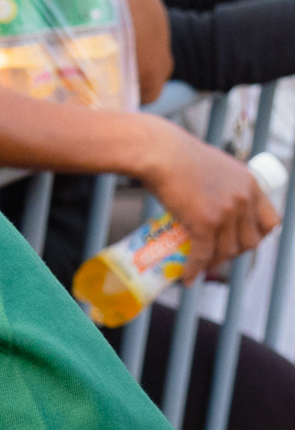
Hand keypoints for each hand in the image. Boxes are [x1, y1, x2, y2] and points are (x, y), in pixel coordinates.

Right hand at [139, 119, 280, 278]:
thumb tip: (214, 201)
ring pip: (228, 252)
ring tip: (200, 264)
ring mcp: (225, 213)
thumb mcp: (216, 167)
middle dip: (234, 252)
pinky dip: (195, 270)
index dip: (258, 236)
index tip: (242, 239)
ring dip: (214, 262)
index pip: (270, 222)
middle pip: (250, 242)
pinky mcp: (204, 223)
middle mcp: (243, 200)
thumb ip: (224, 186)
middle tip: (217, 252)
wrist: (159, 152)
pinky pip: (203, 255)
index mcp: (250, 185)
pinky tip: (188, 277)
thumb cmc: (178, 155)